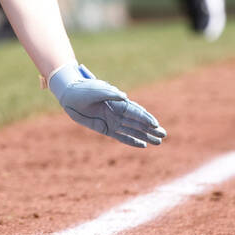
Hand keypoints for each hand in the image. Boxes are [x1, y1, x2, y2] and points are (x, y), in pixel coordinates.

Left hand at [48, 64, 165, 147]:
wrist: (70, 95)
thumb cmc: (84, 89)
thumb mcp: (97, 89)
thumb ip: (111, 94)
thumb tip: (125, 97)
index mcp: (118, 102)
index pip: (135, 111)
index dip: (146, 118)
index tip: (156, 124)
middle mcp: (118, 112)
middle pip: (137, 122)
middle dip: (150, 129)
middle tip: (164, 135)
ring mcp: (112, 121)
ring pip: (132, 130)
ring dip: (145, 136)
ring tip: (158, 142)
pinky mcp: (105, 128)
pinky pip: (121, 136)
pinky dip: (132, 141)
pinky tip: (143, 145)